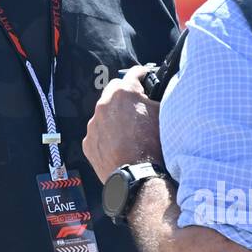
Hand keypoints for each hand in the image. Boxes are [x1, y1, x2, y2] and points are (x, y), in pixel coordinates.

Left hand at [82, 65, 163, 181]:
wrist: (138, 177)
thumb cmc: (154, 146)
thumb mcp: (162, 115)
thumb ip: (154, 99)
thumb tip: (154, 94)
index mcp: (125, 93)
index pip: (134, 74)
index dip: (142, 73)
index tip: (144, 74)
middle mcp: (105, 104)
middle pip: (114, 90)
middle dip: (124, 94)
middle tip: (136, 104)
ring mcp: (94, 124)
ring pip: (104, 112)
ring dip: (114, 116)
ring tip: (128, 130)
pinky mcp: (88, 142)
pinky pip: (97, 132)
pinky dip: (106, 134)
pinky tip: (118, 144)